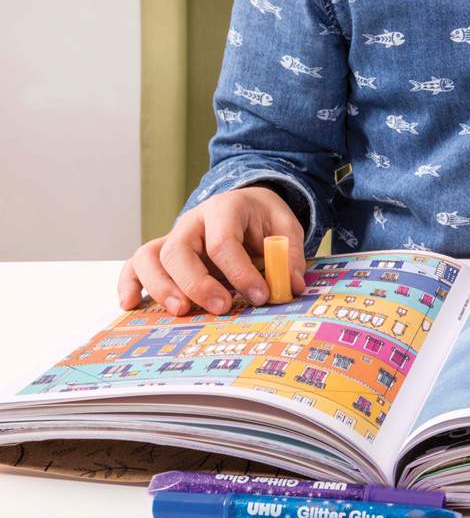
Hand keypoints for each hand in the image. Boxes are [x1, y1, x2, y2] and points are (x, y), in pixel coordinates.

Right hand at [118, 187, 306, 315]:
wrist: (245, 205)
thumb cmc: (262, 219)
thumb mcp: (284, 227)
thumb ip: (288, 253)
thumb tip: (291, 285)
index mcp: (224, 209)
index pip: (223, 242)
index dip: (240, 272)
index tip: (260, 296)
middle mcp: (192, 222)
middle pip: (179, 250)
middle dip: (197, 283)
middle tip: (221, 307)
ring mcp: (173, 237)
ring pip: (150, 257)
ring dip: (161, 287)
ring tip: (181, 312)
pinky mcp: (164, 253)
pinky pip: (136, 264)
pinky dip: (130, 283)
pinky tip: (131, 304)